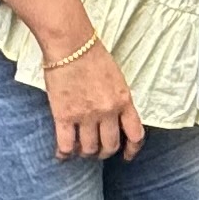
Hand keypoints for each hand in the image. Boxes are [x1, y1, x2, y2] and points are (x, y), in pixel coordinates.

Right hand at [45, 42, 142, 159]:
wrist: (70, 44)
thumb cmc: (92, 55)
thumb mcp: (117, 78)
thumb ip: (119, 99)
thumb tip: (117, 118)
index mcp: (124, 100)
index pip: (135, 134)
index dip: (132, 149)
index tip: (126, 155)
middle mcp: (107, 111)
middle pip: (110, 145)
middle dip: (104, 152)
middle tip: (98, 150)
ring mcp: (85, 115)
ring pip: (89, 149)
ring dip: (85, 152)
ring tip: (80, 149)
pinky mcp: (64, 116)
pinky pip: (66, 144)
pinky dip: (64, 153)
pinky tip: (62, 154)